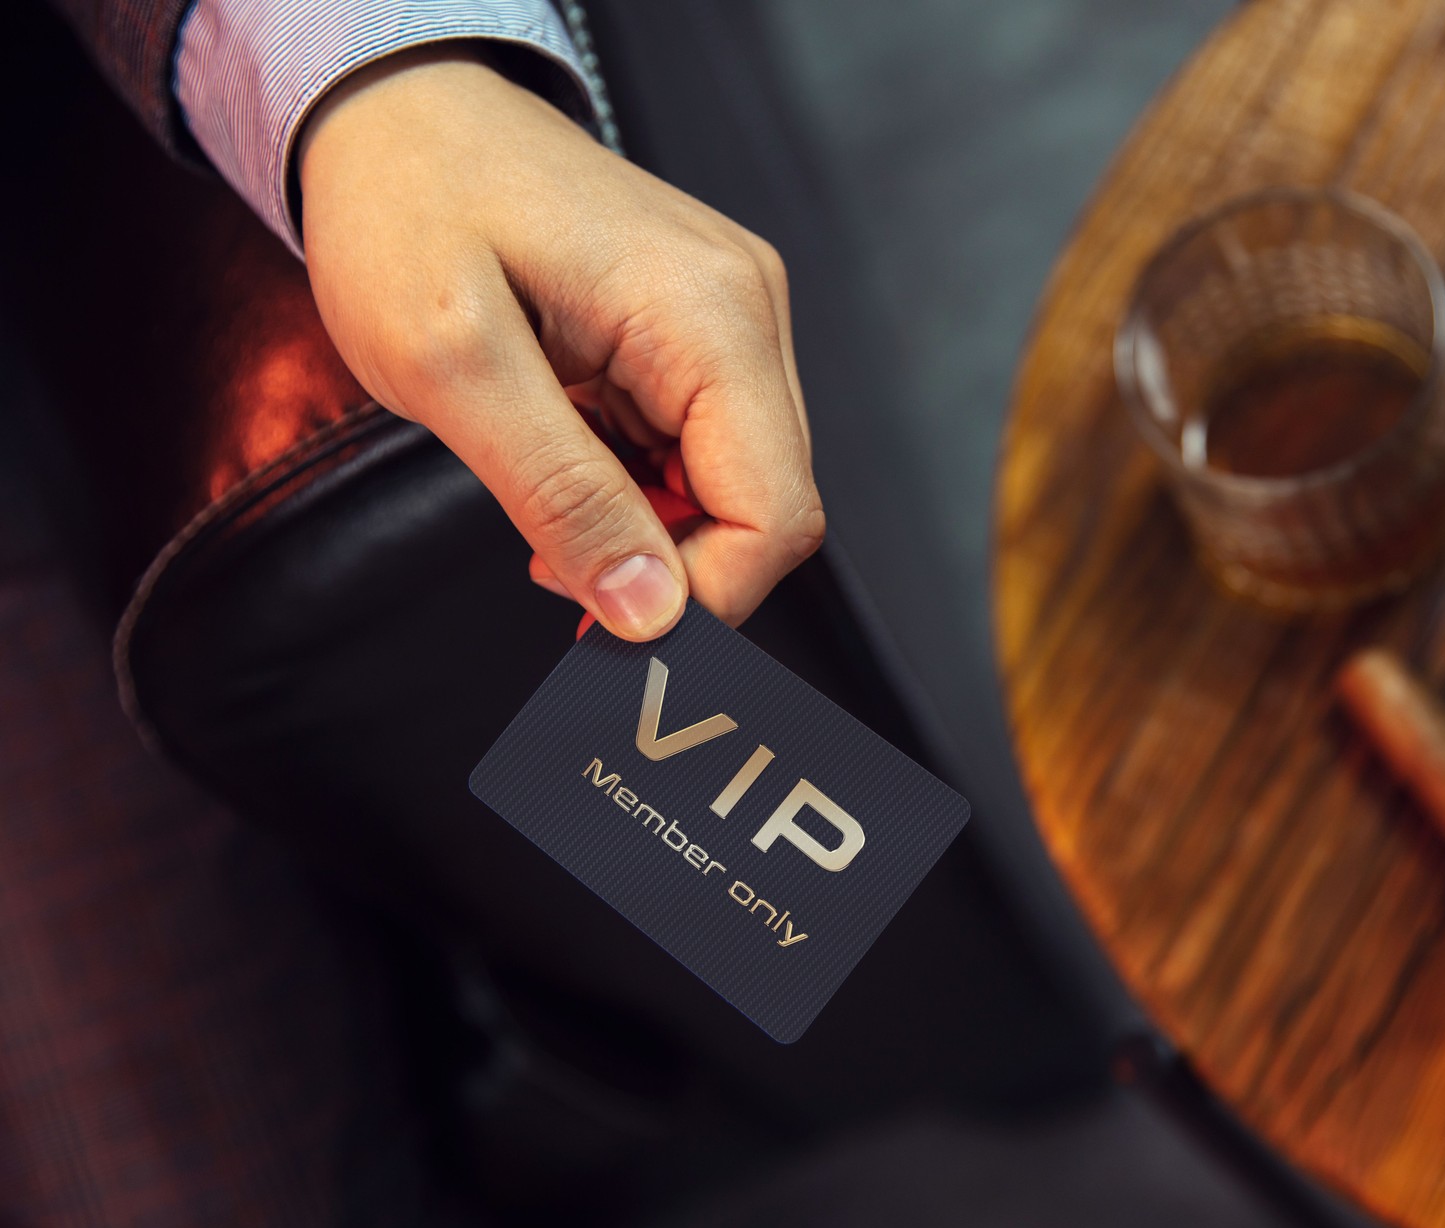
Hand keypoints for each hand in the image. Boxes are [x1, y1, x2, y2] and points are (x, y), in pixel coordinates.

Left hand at [297, 45, 822, 639]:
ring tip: (546, 500)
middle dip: (669, 564)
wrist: (395, 107)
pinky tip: (570, 459)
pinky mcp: (701, 327)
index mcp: (707, 315)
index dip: (704, 598)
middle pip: (767, 505)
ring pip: (737, 485)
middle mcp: (746, 310)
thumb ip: (560, 496)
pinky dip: (642, 484)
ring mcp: (731, 316)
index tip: (607, 631)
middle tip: (552, 568)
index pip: (776, 514)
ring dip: (649, 526)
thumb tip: (649, 614)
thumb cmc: (407, 204)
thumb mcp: (454, 366)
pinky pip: (703, 445)